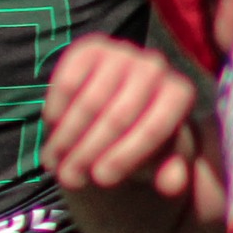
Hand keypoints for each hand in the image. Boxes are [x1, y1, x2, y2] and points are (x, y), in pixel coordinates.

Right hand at [42, 36, 198, 196]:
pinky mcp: (91, 47)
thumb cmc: (142, 140)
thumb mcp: (160, 161)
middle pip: (119, 116)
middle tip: (70, 179)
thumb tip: (172, 184)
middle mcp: (155, 67)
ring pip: (90, 101)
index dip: (126, 156)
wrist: (121, 109)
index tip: (102, 180)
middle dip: (91, 152)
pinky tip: (52, 129)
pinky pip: (68, 80)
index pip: (154, 128)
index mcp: (179, 94)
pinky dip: (58, 108)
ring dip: (68, 137)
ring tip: (55, 164)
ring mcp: (122, 53)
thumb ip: (170, 171)